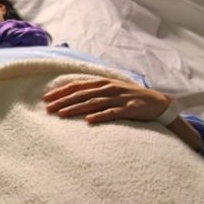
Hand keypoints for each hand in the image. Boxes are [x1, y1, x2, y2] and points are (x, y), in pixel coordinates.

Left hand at [42, 78, 170, 123]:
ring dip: (76, 108)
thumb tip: (69, 96)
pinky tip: (88, 121)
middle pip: (81, 94)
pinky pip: (112, 113)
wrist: (158, 103)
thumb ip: (92, 91)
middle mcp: (108, 88)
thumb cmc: (128, 97)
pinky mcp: (129, 109)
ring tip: (62, 114)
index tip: (45, 99)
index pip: (76, 86)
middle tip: (48, 109)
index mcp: (102, 83)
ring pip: (93, 103)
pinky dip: (100, 116)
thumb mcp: (109, 90)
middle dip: (63, 101)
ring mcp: (119, 98)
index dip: (60, 91)